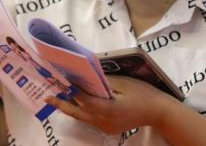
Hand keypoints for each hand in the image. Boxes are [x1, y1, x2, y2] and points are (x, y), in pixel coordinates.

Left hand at [45, 76, 171, 134]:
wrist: (158, 112)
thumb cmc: (143, 94)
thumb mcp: (124, 83)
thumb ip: (103, 82)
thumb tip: (86, 76)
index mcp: (107, 108)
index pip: (83, 99)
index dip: (71, 89)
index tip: (60, 78)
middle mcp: (103, 121)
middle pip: (77, 112)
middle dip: (61, 103)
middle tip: (47, 97)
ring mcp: (105, 127)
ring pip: (83, 117)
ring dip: (71, 107)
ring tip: (57, 97)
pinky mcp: (108, 129)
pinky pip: (91, 120)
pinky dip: (82, 110)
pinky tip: (78, 103)